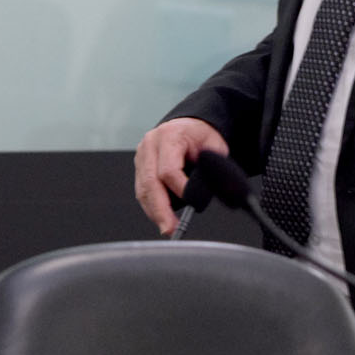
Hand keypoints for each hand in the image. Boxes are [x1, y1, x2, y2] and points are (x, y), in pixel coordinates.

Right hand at [134, 117, 229, 234]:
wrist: (187, 125)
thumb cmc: (200, 135)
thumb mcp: (214, 145)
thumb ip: (212, 167)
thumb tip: (208, 194)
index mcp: (169, 136)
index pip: (169, 170)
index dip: (180, 189)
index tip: (192, 203)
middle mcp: (150, 145)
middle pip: (150, 183)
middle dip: (160, 209)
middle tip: (170, 228)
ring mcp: (142, 156)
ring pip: (143, 190)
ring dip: (154, 212)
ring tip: (167, 228)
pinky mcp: (140, 167)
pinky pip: (142, 190)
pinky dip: (151, 206)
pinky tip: (160, 217)